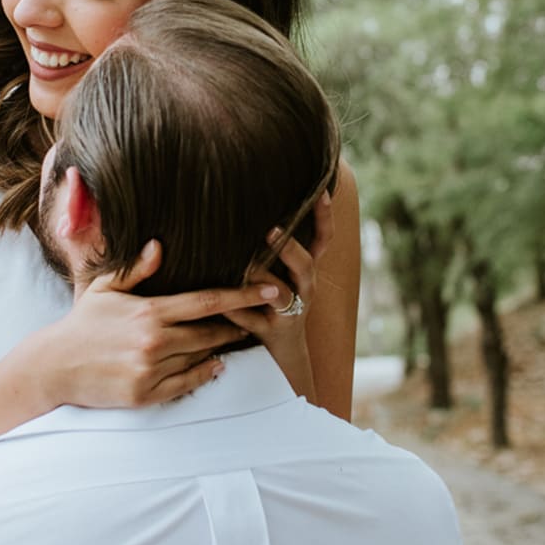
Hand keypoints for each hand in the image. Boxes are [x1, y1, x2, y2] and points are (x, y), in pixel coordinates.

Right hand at [48, 240, 285, 407]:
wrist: (55, 366)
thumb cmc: (82, 323)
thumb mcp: (105, 289)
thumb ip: (136, 270)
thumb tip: (160, 246)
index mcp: (149, 311)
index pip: (207, 301)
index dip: (242, 295)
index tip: (269, 290)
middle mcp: (155, 341)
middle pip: (211, 331)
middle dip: (237, 325)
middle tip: (257, 319)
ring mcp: (151, 370)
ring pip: (201, 357)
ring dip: (219, 348)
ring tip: (234, 338)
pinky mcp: (146, 394)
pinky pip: (187, 383)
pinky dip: (204, 373)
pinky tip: (214, 365)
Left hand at [224, 191, 335, 396]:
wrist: (285, 353)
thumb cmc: (275, 301)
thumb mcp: (282, 272)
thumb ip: (273, 246)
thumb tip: (250, 207)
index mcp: (306, 270)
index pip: (323, 240)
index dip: (324, 216)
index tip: (322, 191)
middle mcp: (304, 289)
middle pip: (307, 265)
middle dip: (290, 248)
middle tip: (271, 229)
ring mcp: (290, 312)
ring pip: (281, 293)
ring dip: (261, 278)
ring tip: (243, 265)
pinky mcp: (271, 333)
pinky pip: (252, 321)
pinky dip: (236, 310)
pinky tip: (220, 301)